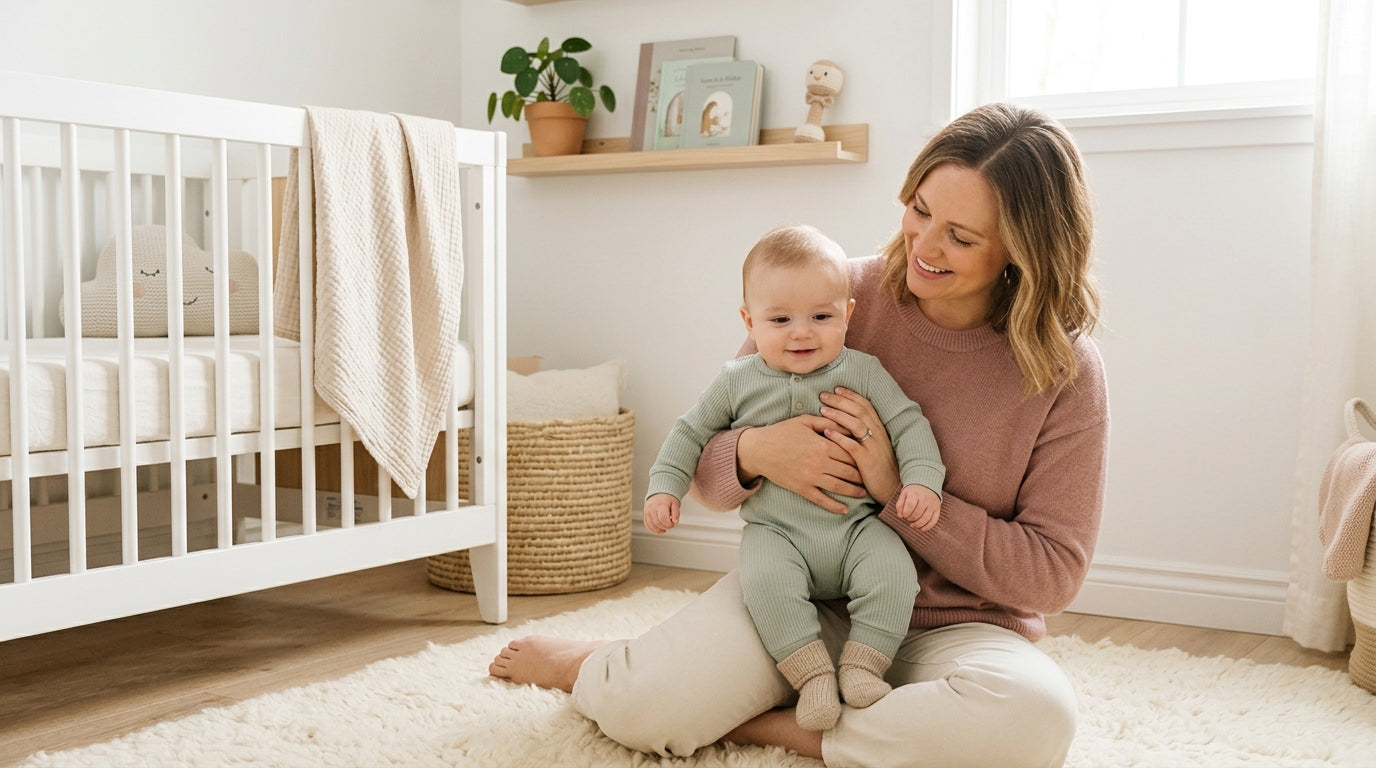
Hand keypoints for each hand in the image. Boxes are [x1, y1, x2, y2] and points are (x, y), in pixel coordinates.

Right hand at [643, 494, 679, 533]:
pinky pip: (647, 524)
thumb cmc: (668, 499)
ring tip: (665, 528)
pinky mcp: (645, 514)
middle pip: (658, 523)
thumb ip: (676, 513)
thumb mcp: (675, 504)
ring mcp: (647, 511)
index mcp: (661, 505)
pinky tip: (659, 530)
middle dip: (665, 526)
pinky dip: (653, 529)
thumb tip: (675, 522)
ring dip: (659, 529)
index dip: (669, 524)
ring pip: (652, 525)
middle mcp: (652, 508)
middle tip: (670, 525)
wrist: (659, 493)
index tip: (673, 523)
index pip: (663, 518)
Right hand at [737, 415, 864, 514]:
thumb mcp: (804, 421)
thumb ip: (827, 422)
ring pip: (839, 486)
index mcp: (822, 444)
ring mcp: (811, 477)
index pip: (849, 452)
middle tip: (870, 477)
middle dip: (861, 475)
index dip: (860, 456)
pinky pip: (822, 500)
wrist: (759, 449)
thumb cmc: (781, 432)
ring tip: (863, 493)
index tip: (867, 459)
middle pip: (848, 470)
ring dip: (854, 491)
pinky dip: (835, 506)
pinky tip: (844, 510)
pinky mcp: (802, 488)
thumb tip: (845, 424)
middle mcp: (819, 462)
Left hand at [819, 388, 901, 502]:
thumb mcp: (875, 446)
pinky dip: (838, 437)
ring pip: (855, 424)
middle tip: (824, 395)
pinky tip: (826, 432)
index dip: (851, 396)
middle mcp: (877, 435)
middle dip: (840, 401)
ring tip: (822, 410)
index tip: (836, 389)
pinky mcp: (867, 461)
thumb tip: (848, 420)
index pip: (865, 406)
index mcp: (879, 429)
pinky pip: (851, 446)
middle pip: (858, 411)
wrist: (891, 488)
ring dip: (838, 415)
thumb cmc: (879, 467)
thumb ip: (865, 433)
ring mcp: (873, 447)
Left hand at [895, 484, 940, 530]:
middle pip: (917, 513)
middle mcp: (925, 498)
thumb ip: (900, 505)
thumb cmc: (913, 492)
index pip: (910, 505)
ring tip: (912, 524)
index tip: (904, 515)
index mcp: (915, 493)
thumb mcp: (904, 494)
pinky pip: (934, 521)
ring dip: (917, 524)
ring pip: (925, 518)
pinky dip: (927, 527)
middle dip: (910, 519)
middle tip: (908, 519)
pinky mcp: (937, 509)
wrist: (927, 485)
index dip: (906, 513)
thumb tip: (900, 516)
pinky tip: (921, 528)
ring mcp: (932, 504)